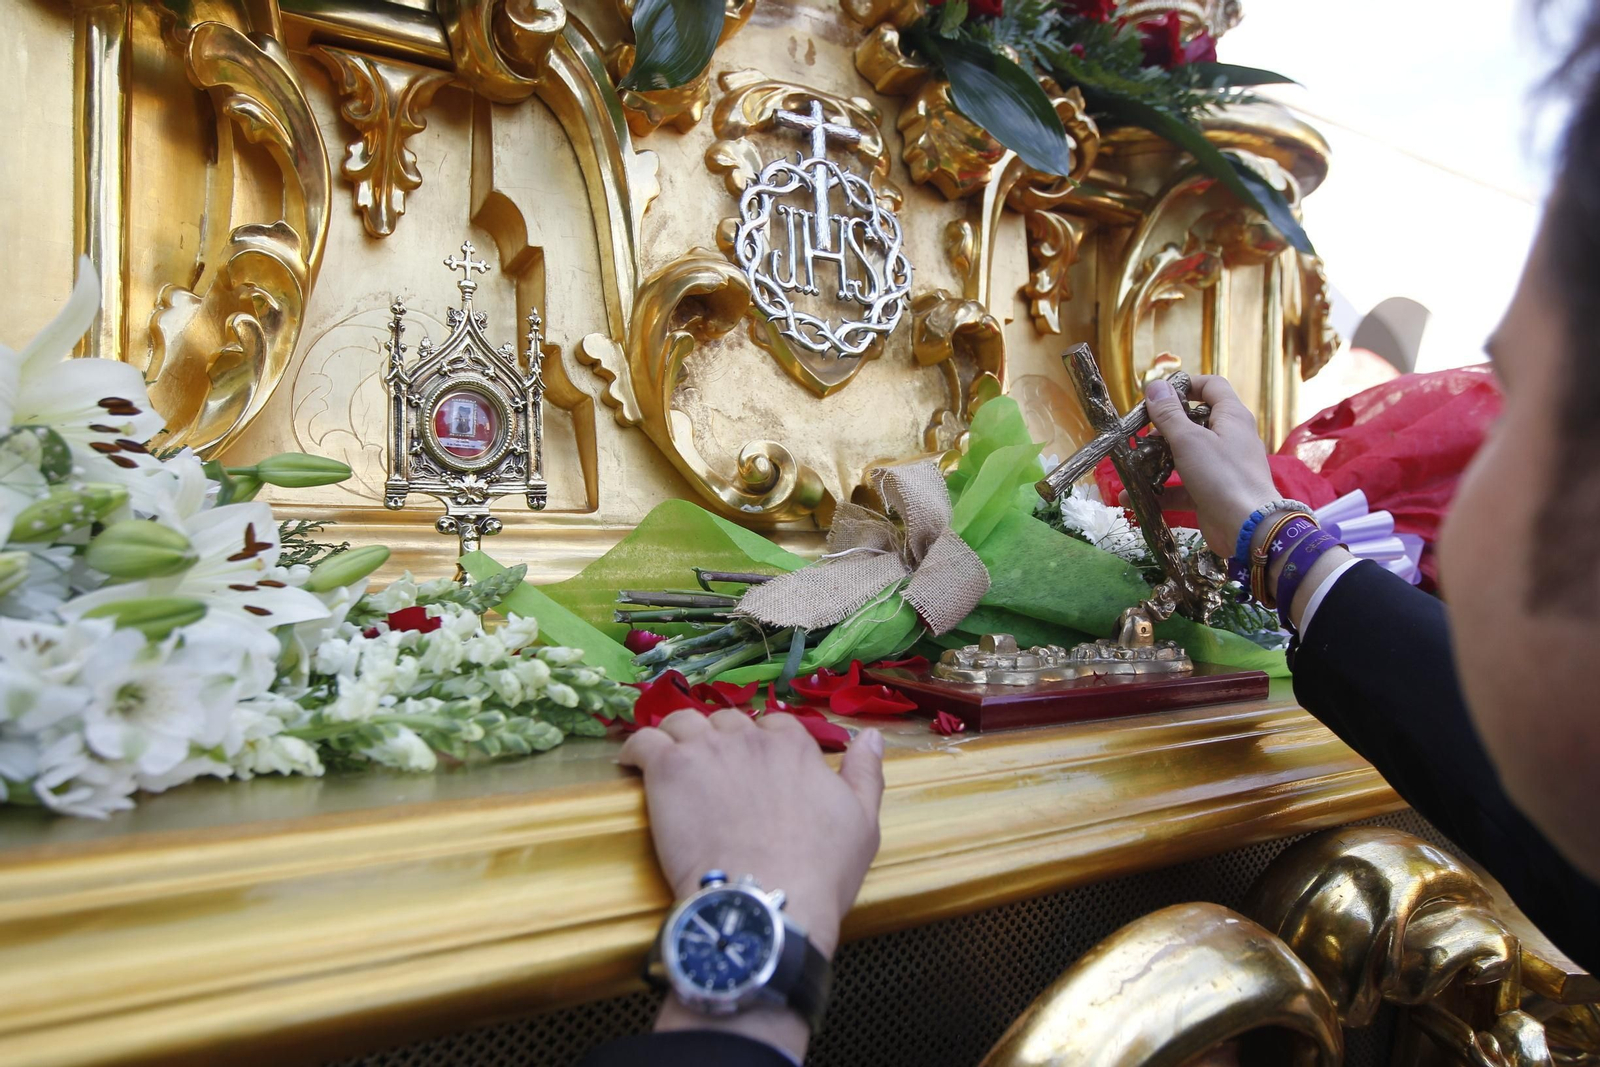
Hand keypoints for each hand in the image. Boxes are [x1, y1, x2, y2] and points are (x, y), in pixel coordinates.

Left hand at [620, 710, 884, 1057]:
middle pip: (725, 722)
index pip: (772, 726)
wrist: (768, 901)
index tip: (753, 767)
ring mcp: (706, 750)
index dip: (760, 744)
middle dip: (718, 740)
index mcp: (794, 746)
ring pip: (682, 721)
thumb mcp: (863, 823)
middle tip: (711, 772)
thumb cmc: (820, 872)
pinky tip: (633, 761)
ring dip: (676, 735)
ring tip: (670, 760)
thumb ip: (865, 774)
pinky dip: (636, 748)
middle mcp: (749, 738)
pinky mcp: (668, 770)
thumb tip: (872, 736)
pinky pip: (643, 741)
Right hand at [1140, 375, 1279, 556]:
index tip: (1158, 396)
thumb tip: (1154, 385)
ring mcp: (1221, 467)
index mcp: (1231, 416)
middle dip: (1162, 430)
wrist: (1248, 528)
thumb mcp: (1189, 440)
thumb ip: (1169, 414)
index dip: (1186, 385)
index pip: (1211, 386)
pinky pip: (1183, 486)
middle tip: (1138, 437)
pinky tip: (1134, 498)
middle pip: (1193, 422)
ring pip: (1184, 456)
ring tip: (1130, 468)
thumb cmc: (1221, 476)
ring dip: (1156, 462)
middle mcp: (1228, 438)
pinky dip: (1160, 492)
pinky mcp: (1212, 492)